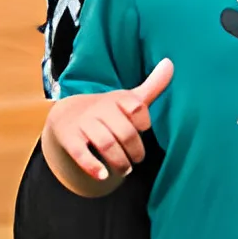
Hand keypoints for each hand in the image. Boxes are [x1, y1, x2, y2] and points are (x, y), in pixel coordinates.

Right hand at [46, 58, 171, 185]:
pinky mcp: (70, 139)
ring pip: (106, 144)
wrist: (67, 113)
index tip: (144, 130)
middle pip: (124, 131)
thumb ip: (153, 85)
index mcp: (117, 98)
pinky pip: (81, 153)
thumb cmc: (108, 109)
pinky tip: (103, 175)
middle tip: (137, 160)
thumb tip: (170, 62)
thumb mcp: (129, 97)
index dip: (144, 122)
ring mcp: (84, 124)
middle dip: (135, 150)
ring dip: (119, 161)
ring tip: (125, 169)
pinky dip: (92, 166)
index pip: (137, 108)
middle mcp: (100, 109)